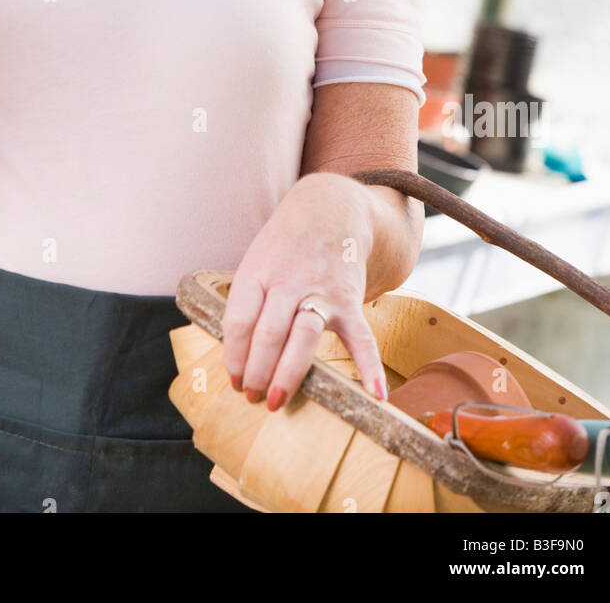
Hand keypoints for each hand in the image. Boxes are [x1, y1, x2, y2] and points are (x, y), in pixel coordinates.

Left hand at [222, 172, 387, 411]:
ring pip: (304, 336)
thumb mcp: (257, 262)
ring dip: (289, 373)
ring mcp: (321, 290)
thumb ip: (249, 304)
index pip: (239, 320)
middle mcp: (288, 281)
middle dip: (257, 372)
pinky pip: (360, 337)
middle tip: (253, 397)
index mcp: (258, 272)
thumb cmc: (285, 246)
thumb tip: (238, 357)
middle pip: (268, 333)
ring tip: (277, 400)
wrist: (331, 208)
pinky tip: (376, 394)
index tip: (234, 380)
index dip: (234, 356)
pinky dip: (370, 366)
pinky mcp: (349, 300)